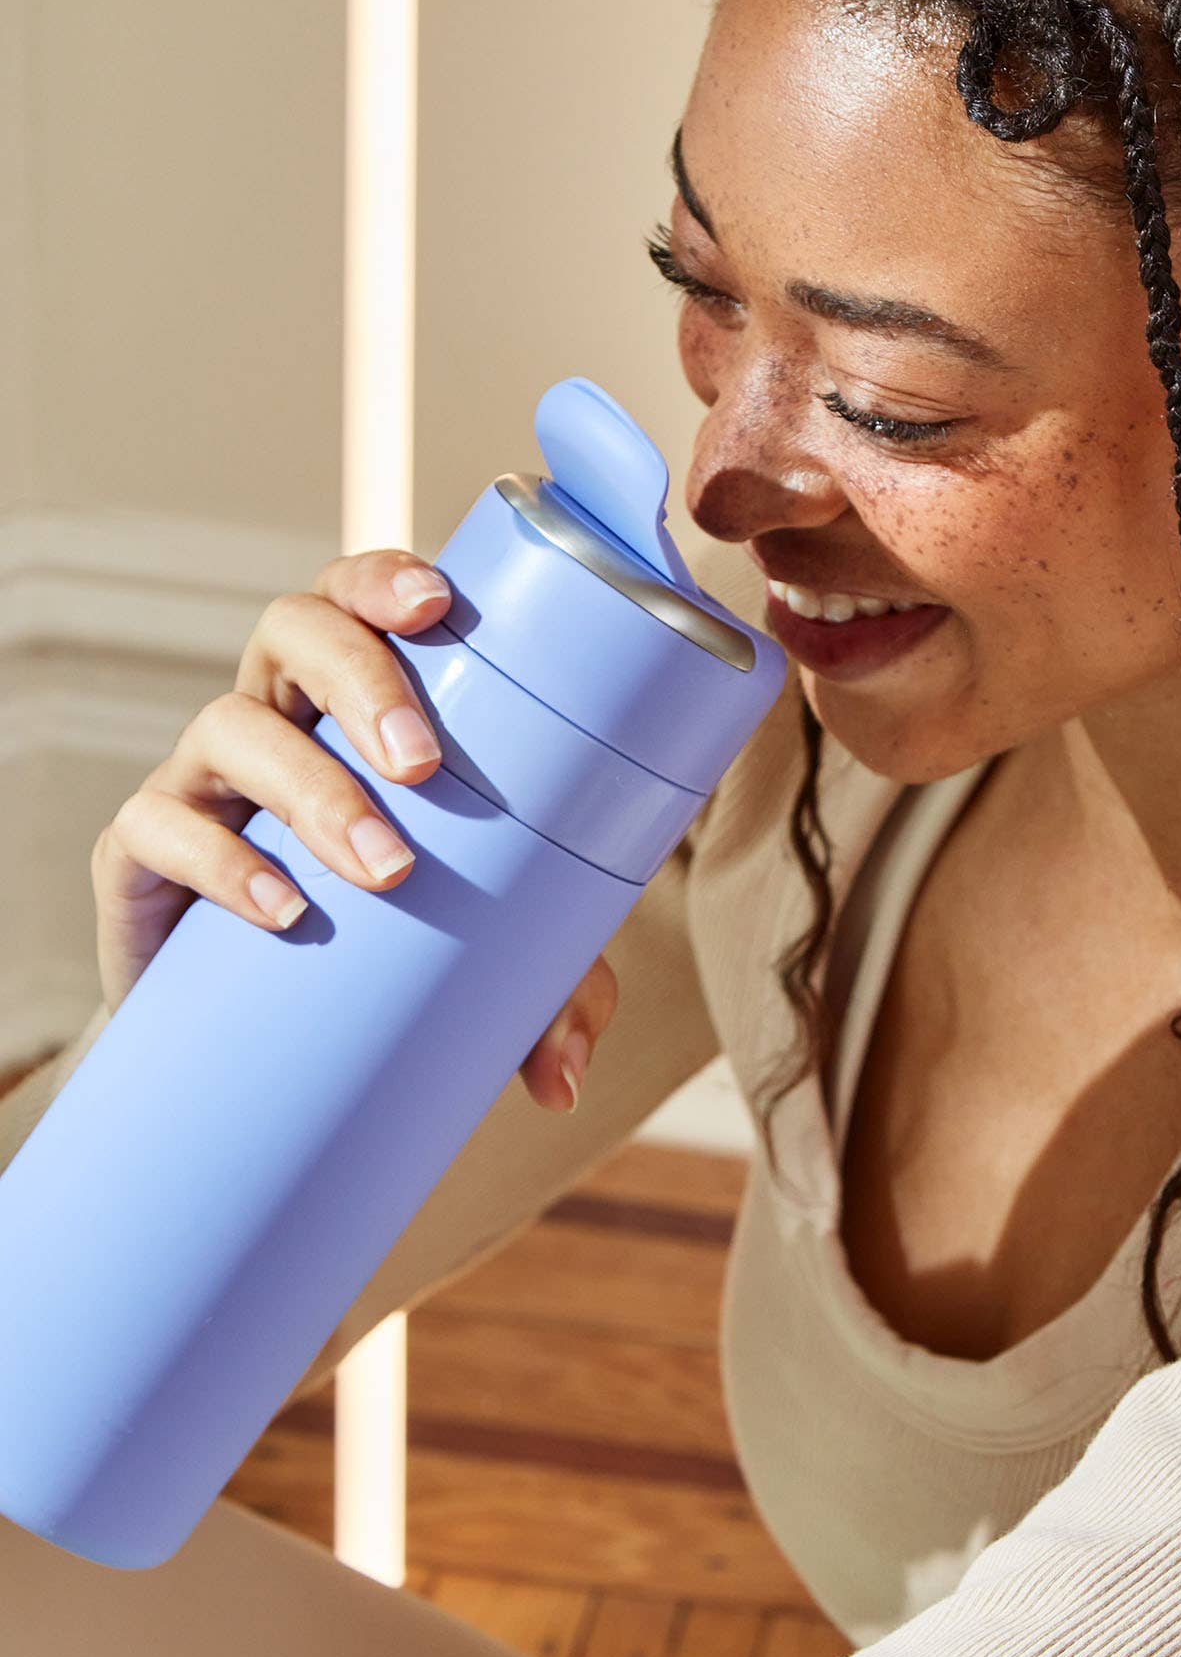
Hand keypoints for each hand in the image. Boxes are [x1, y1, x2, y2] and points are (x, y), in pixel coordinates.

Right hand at [88, 549, 617, 1112]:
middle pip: (291, 630)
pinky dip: (222, 861)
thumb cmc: (379, 952)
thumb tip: (566, 1077)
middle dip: (361, 678)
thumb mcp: (482, 960)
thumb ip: (545, 993)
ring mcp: (199, 782)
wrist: (243, 1043)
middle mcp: (270, 716)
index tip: (439, 604)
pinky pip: (158, 828)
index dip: (384, 579)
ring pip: (231, 727)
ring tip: (384, 867)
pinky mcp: (138, 857)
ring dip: (313, 788)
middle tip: (427, 765)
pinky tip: (282, 907)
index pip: (356, 598)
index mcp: (347, 699)